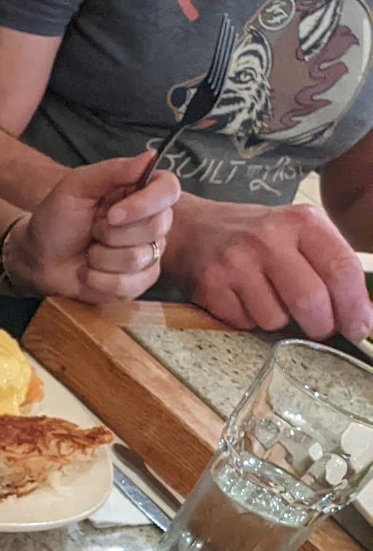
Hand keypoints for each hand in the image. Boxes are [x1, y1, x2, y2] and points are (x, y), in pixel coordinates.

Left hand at [8, 153, 179, 301]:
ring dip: (101, 257)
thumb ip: (112, 170)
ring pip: (140, 257)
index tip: (113, 214)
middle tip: (92, 230)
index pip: (169, 189)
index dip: (146, 204)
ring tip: (88, 251)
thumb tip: (150, 156)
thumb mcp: (75, 187)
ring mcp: (148, 253)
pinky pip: (130, 284)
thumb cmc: (55, 219)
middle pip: (157, 226)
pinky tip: (88, 272)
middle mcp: (150, 221)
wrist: (37, 259)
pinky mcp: (137, 282)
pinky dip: (99, 280)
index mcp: (139, 192)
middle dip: (112, 233)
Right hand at [164, 196, 372, 340]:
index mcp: (302, 221)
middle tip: (319, 329)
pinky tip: (243, 301)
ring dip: (278, 322)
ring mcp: (236, 263)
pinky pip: (244, 323)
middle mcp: (269, 239)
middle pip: (311, 300)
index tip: (360, 327)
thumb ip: (328, 265)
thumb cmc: (256, 238)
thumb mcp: (297, 234)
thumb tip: (361, 313)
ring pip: (275, 318)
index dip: (355, 305)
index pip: (341, 269)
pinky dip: (249, 321)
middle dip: (321, 325)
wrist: (194, 229)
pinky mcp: (211, 286)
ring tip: (269, 303)